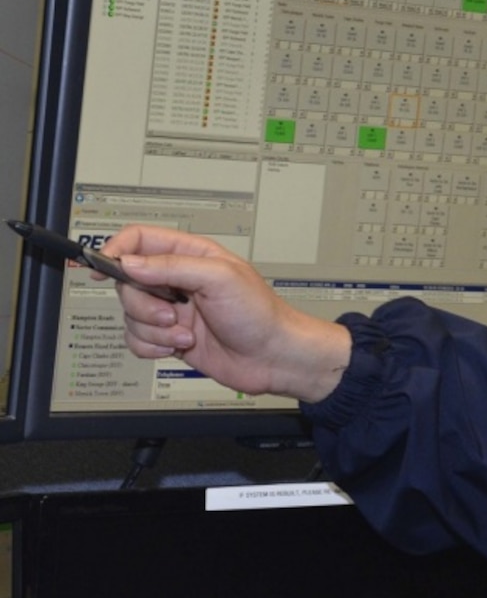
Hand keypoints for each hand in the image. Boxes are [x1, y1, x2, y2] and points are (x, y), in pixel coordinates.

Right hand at [103, 225, 351, 403]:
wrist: (272, 357)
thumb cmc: (260, 313)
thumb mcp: (220, 278)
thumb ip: (172, 266)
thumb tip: (130, 263)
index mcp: (191, 255)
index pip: (139, 240)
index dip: (116, 250)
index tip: (103, 268)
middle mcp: (178, 279)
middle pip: (127, 282)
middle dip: (143, 304)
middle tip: (172, 313)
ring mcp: (172, 309)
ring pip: (130, 314)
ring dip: (154, 329)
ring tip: (187, 333)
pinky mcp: (169, 336)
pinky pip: (136, 339)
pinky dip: (153, 346)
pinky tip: (180, 346)